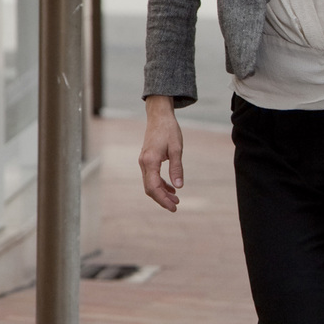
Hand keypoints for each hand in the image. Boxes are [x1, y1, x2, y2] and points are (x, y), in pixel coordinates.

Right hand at [139, 95, 184, 211]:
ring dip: (162, 192)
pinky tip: (172, 187)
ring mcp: (144, 162)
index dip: (163, 199)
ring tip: (176, 199)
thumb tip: (179, 187)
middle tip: (176, 206)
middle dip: (162, 199)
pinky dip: (161, 184)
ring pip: (150, 183)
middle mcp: (144, 163)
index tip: (174, 207)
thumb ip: (177, 168)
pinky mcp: (147, 160)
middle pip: (150, 188)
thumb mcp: (177, 149)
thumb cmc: (169, 130)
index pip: (153, 187)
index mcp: (150, 161)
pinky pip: (152, 177)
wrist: (159, 117)